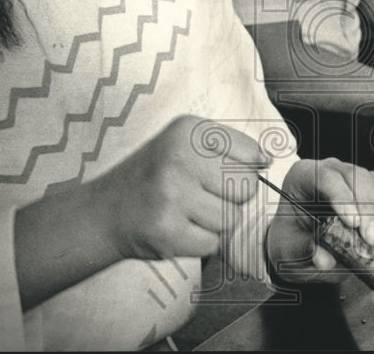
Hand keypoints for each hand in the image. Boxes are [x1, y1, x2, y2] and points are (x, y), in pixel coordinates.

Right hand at [91, 114, 270, 261]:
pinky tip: (179, 227)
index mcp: (189, 130)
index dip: (244, 169)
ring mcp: (171, 195)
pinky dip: (201, 241)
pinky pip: (213, 243)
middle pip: (246, 188)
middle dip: (230, 197)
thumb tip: (267, 159)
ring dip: (214, 221)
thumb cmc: (157, 175)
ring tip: (187, 211)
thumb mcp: (185, 142)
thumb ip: (228, 146)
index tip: (220, 173)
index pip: (252, 154)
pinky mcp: (166, 231)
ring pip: (231, 218)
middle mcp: (180, 157)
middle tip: (201, 195)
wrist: (106, 210)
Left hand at [265, 158, 373, 283]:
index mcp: (305, 176)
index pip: (326, 176)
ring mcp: (355, 183)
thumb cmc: (291, 241)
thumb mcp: (289, 250)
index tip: (353, 223)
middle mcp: (333, 173)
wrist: (299, 247)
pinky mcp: (373, 198)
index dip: (342, 196)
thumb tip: (324, 260)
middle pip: (358, 177)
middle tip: (372, 240)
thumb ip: (304, 252)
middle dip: (369, 210)